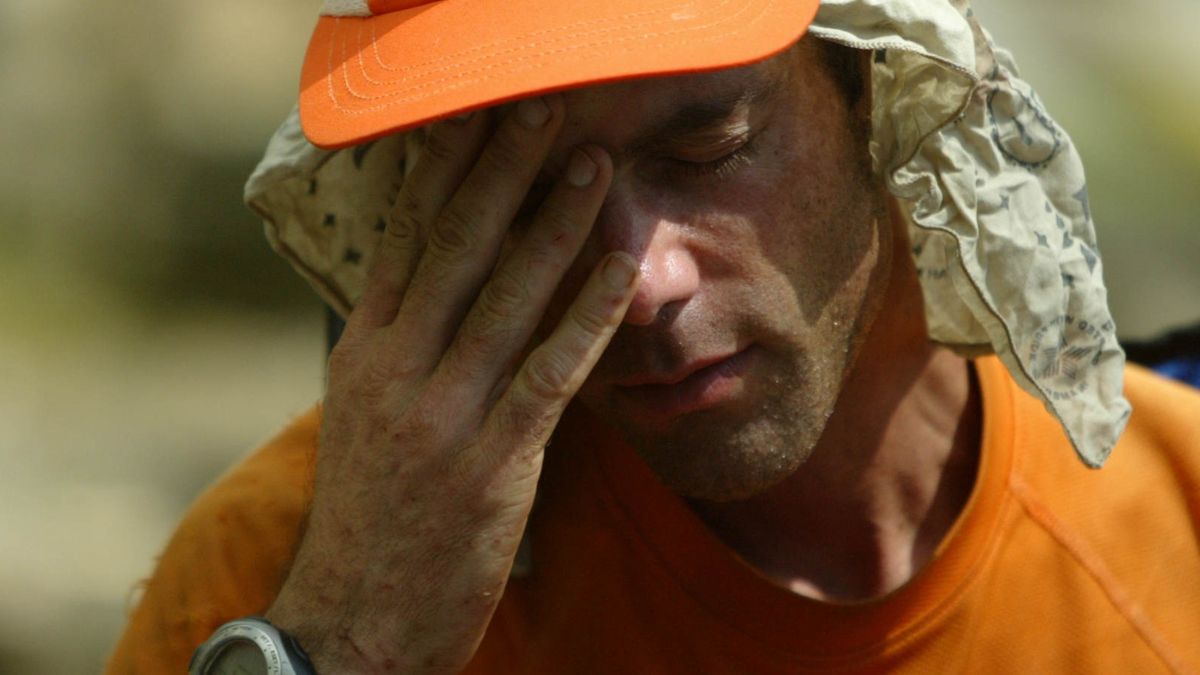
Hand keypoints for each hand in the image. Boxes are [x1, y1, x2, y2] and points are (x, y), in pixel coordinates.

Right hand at [265, 95, 637, 672]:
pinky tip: (621, 268)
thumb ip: (401, 347)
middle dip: (504, 171)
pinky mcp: (494, 461)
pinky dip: (589, 314)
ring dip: (558, 225)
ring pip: (508, 298)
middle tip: (546, 109)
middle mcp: (398, 369)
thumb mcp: (364, 415)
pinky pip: (551, 371)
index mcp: (365, 352)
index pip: (406, 239)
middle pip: (456, 248)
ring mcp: (445, 414)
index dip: (446, 170)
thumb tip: (444, 288)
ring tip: (597, 167)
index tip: (478, 113)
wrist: (353, 619)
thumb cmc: (369, 513)